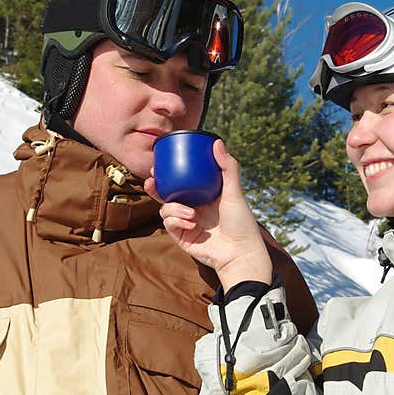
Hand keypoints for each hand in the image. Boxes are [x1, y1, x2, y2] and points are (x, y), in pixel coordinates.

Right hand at [145, 139, 271, 292]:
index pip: (181, 180)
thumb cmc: (241, 223)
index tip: (158, 164)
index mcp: (203, 195)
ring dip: (173, 208)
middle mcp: (192, 207)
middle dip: (155, 187)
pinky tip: (191, 224)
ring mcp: (185, 222)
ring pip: (165, 208)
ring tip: (191, 213)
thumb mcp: (234, 191)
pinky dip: (177, 221)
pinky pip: (169, 224)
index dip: (168, 173)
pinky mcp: (181, 236)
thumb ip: (228, 167)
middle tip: (152, 181)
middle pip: (166, 194)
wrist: (239, 252)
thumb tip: (216, 141)